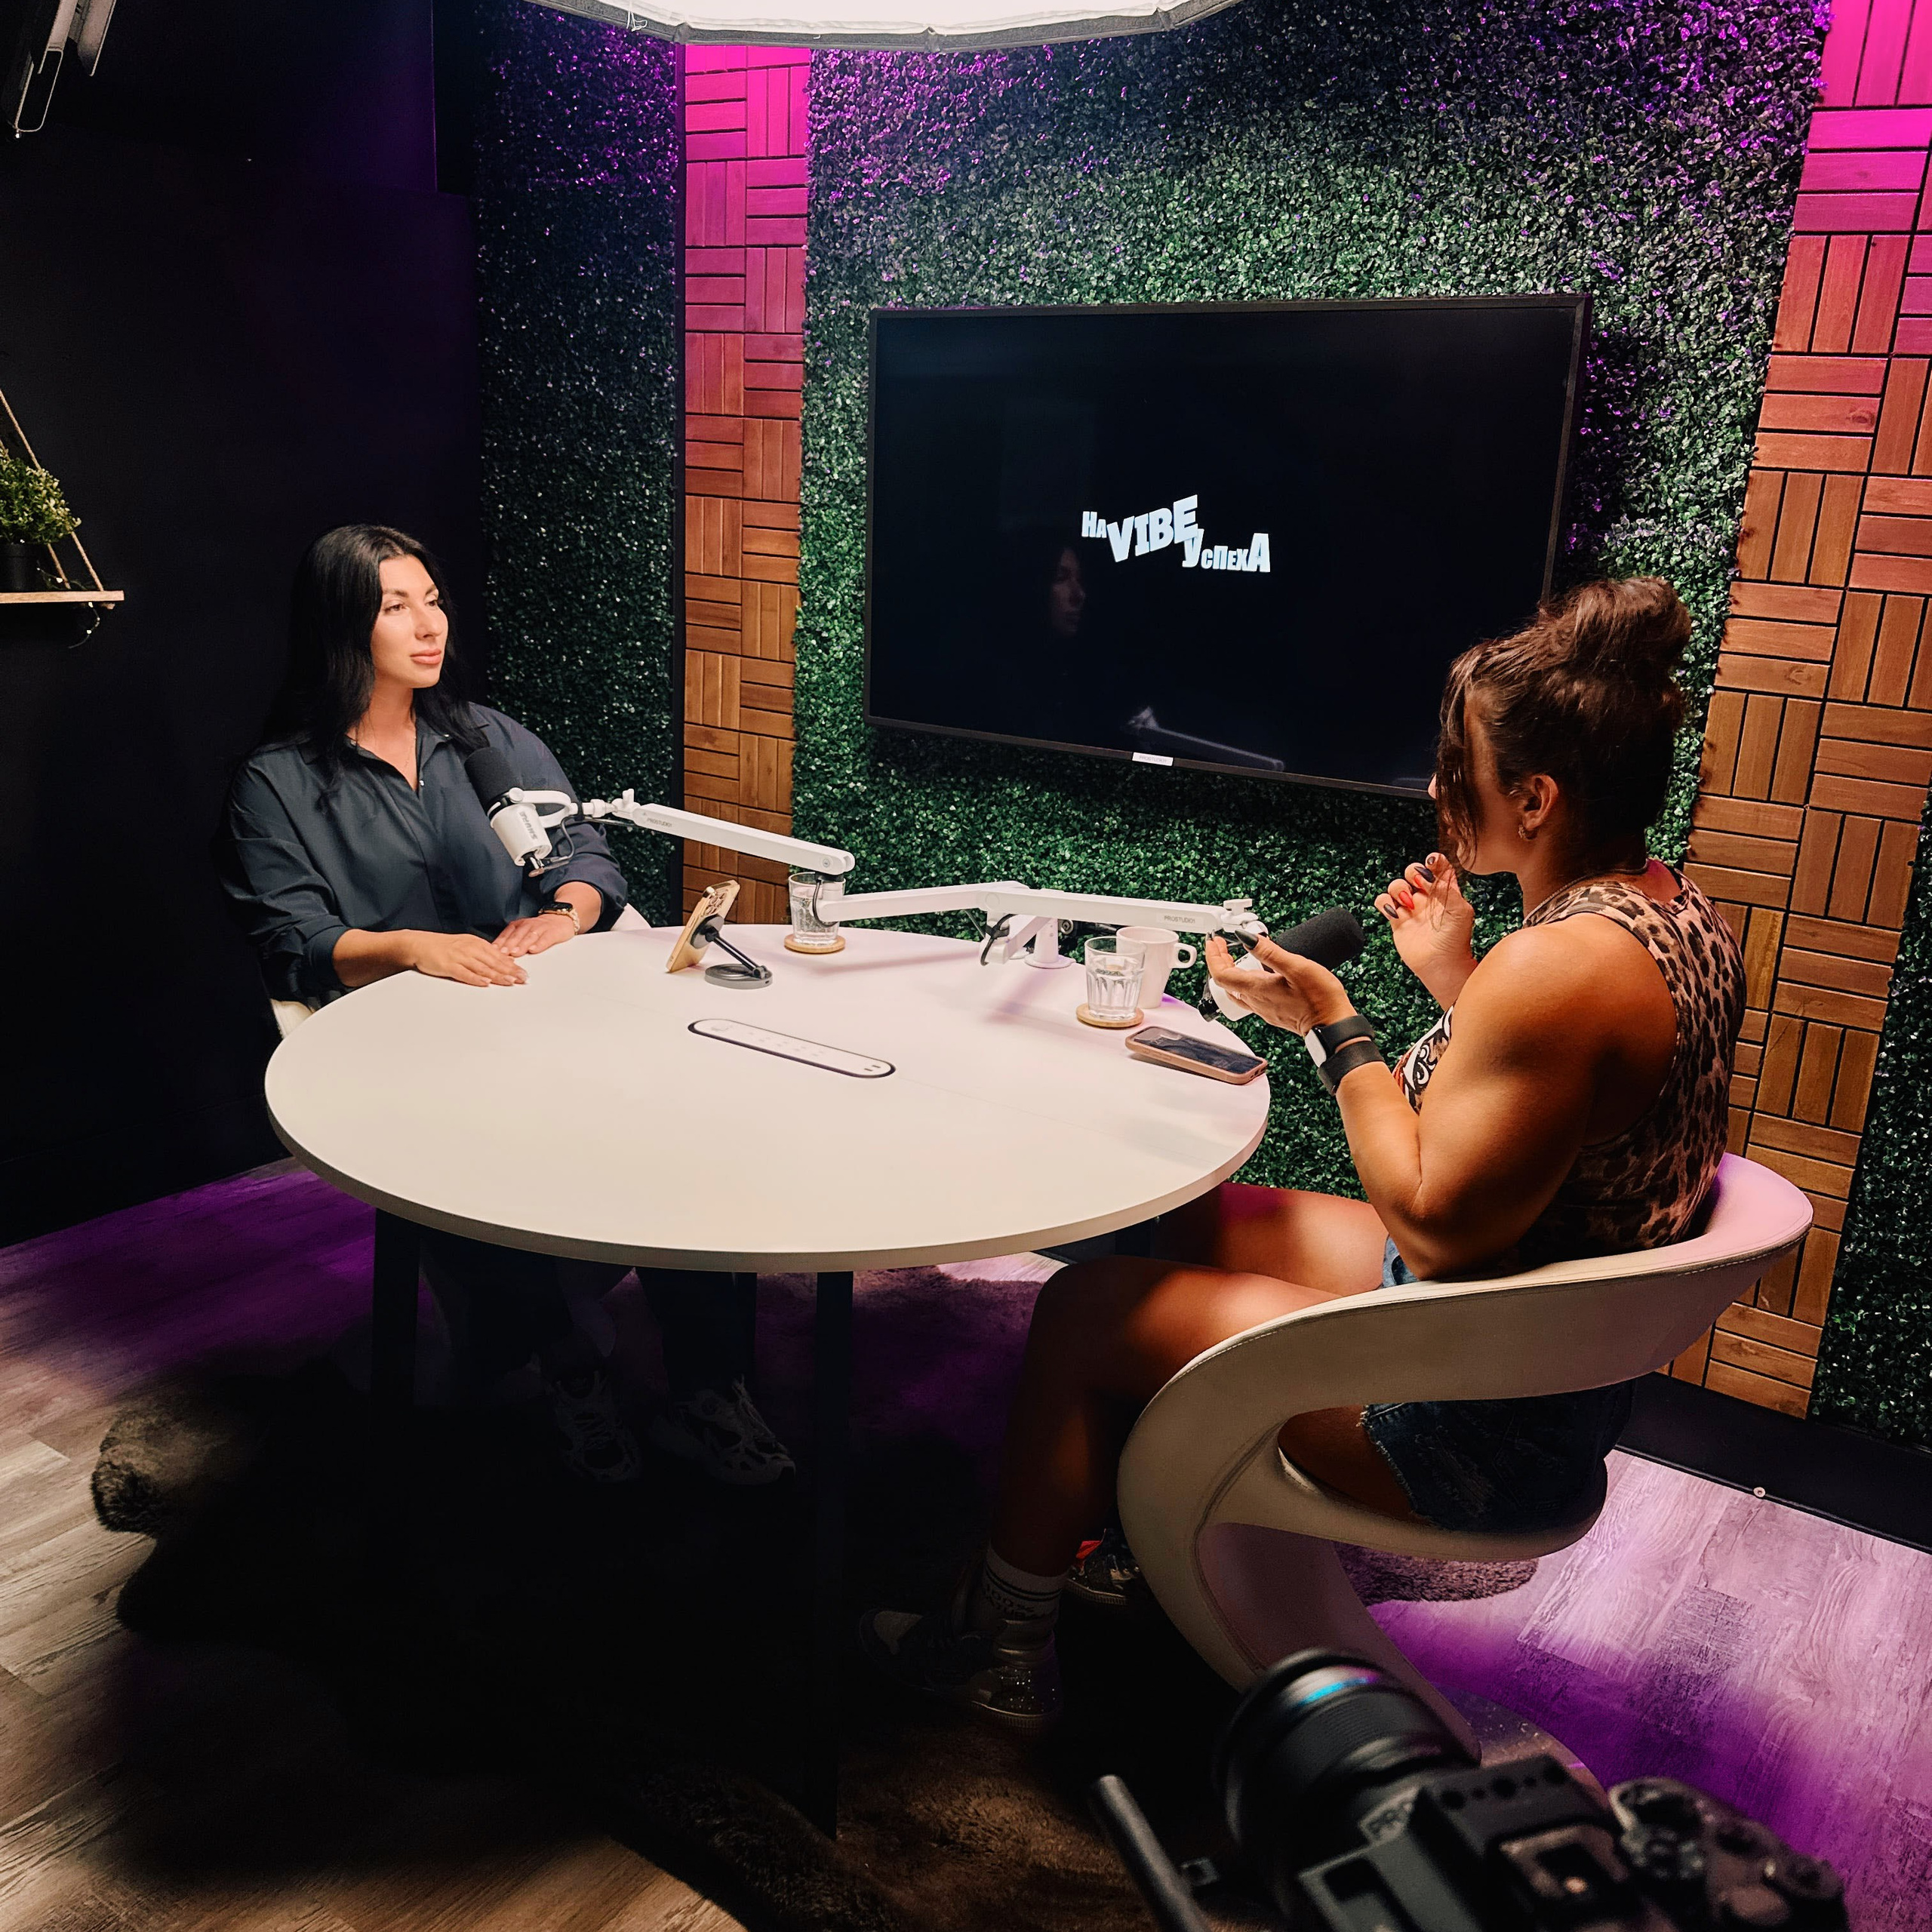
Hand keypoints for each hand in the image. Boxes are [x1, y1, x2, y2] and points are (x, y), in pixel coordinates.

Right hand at [407, 931, 526, 986]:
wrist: (420, 944)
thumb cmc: (444, 947)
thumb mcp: (468, 946)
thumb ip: (486, 954)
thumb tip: (505, 960)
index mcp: (476, 943)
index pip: (498, 956)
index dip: (512, 966)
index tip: (524, 973)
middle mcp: (469, 949)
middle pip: (493, 962)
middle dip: (510, 971)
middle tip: (523, 979)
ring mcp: (458, 957)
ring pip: (482, 968)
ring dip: (497, 976)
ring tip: (510, 982)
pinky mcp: (448, 965)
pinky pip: (463, 973)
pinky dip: (475, 978)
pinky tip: (484, 983)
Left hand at [496, 911, 576, 957]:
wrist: (559, 918)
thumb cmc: (538, 929)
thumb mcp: (522, 932)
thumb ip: (510, 941)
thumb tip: (495, 953)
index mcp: (518, 925)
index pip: (506, 934)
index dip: (499, 943)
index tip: (492, 952)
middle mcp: (528, 925)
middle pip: (517, 935)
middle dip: (509, 945)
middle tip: (502, 954)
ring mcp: (541, 928)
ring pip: (529, 936)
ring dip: (522, 945)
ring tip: (516, 953)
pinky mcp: (553, 932)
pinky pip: (545, 938)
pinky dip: (539, 944)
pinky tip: (534, 950)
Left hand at [1204, 934, 1354, 1034]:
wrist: (1333, 1026)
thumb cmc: (1320, 1000)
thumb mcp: (1296, 967)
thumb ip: (1269, 952)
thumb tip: (1247, 938)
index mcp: (1257, 989)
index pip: (1221, 975)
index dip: (1213, 956)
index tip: (1214, 942)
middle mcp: (1256, 1002)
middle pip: (1226, 982)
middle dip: (1220, 961)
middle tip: (1222, 946)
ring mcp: (1264, 1009)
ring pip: (1237, 990)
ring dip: (1232, 972)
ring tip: (1236, 956)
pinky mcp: (1274, 1011)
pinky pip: (1250, 996)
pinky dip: (1246, 981)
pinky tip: (1258, 973)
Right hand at [1374, 852, 1476, 1007]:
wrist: (1441, 965)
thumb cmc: (1456, 939)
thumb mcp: (1459, 909)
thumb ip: (1445, 888)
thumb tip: (1429, 872)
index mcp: (1446, 892)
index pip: (1438, 867)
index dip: (1433, 860)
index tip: (1431, 862)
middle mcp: (1427, 898)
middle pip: (1413, 871)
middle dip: (1412, 871)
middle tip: (1419, 883)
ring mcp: (1411, 909)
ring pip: (1396, 885)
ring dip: (1399, 889)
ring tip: (1408, 904)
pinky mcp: (1397, 921)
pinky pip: (1383, 902)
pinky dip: (1384, 902)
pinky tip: (1394, 912)